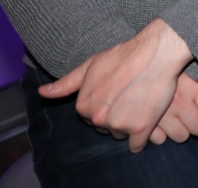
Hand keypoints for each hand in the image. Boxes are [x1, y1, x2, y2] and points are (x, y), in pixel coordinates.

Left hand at [39, 18, 193, 151]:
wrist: (156, 52)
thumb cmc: (124, 56)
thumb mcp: (91, 65)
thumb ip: (66, 83)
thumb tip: (42, 93)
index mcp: (84, 106)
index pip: (91, 119)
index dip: (106, 107)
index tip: (117, 94)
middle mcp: (97, 118)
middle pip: (106, 128)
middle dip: (116, 117)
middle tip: (130, 97)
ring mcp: (118, 125)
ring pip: (122, 135)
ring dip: (130, 125)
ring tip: (140, 103)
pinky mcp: (140, 129)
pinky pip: (137, 144)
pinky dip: (142, 136)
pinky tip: (147, 120)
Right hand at [148, 75, 197, 144]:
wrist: (142, 62)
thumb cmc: (175, 68)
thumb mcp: (197, 74)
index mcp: (193, 87)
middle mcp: (178, 101)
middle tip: (190, 111)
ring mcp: (159, 113)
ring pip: (182, 137)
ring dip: (180, 129)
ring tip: (174, 114)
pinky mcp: (143, 123)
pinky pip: (160, 140)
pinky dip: (161, 133)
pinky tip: (160, 120)